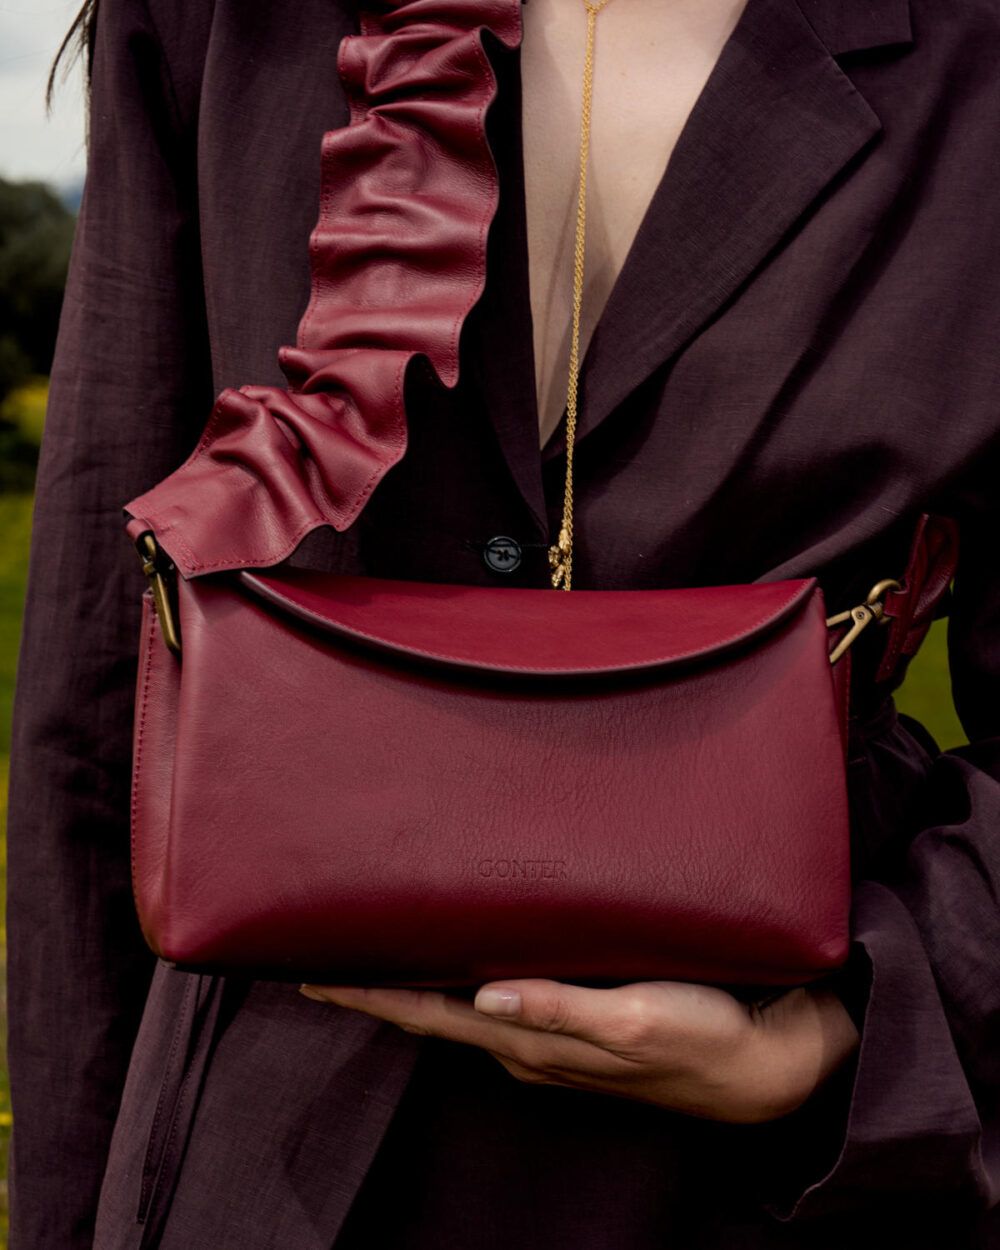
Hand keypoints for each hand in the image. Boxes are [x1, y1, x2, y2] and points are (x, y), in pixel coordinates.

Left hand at [298, 976, 859, 1123]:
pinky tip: (462, 962)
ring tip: (379, 947)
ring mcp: (549, 1041)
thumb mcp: (634, 1021)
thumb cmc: (702, 1037)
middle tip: (326, 951)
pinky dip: (463, 983)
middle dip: (379, 986)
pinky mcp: (574, 1027)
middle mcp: (527, 1045)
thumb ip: (559, 1010)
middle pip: (433, 1012)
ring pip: (462, 1007)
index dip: (371, 994)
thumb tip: (483, 997)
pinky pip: (499, 1003)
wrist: (760, 1069)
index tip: (315, 973)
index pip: (431, 1015)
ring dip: (417, 982)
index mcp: (530, 1042)